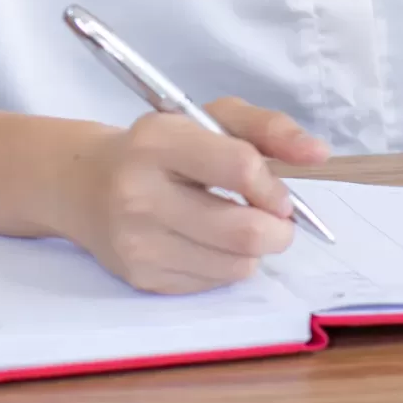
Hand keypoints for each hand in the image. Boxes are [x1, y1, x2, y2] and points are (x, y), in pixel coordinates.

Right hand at [50, 97, 329, 292]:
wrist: (84, 185)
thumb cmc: (162, 147)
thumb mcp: (211, 118)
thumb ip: (270, 129)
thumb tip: (318, 154)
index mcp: (158, 141)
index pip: (240, 167)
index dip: (273, 186)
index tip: (279, 194)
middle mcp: (140, 193)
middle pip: (244, 231)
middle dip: (278, 230)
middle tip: (275, 221)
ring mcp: (137, 242)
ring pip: (235, 265)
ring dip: (253, 250)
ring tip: (236, 227)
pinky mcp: (140, 277)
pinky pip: (213, 283)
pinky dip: (225, 266)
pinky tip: (207, 243)